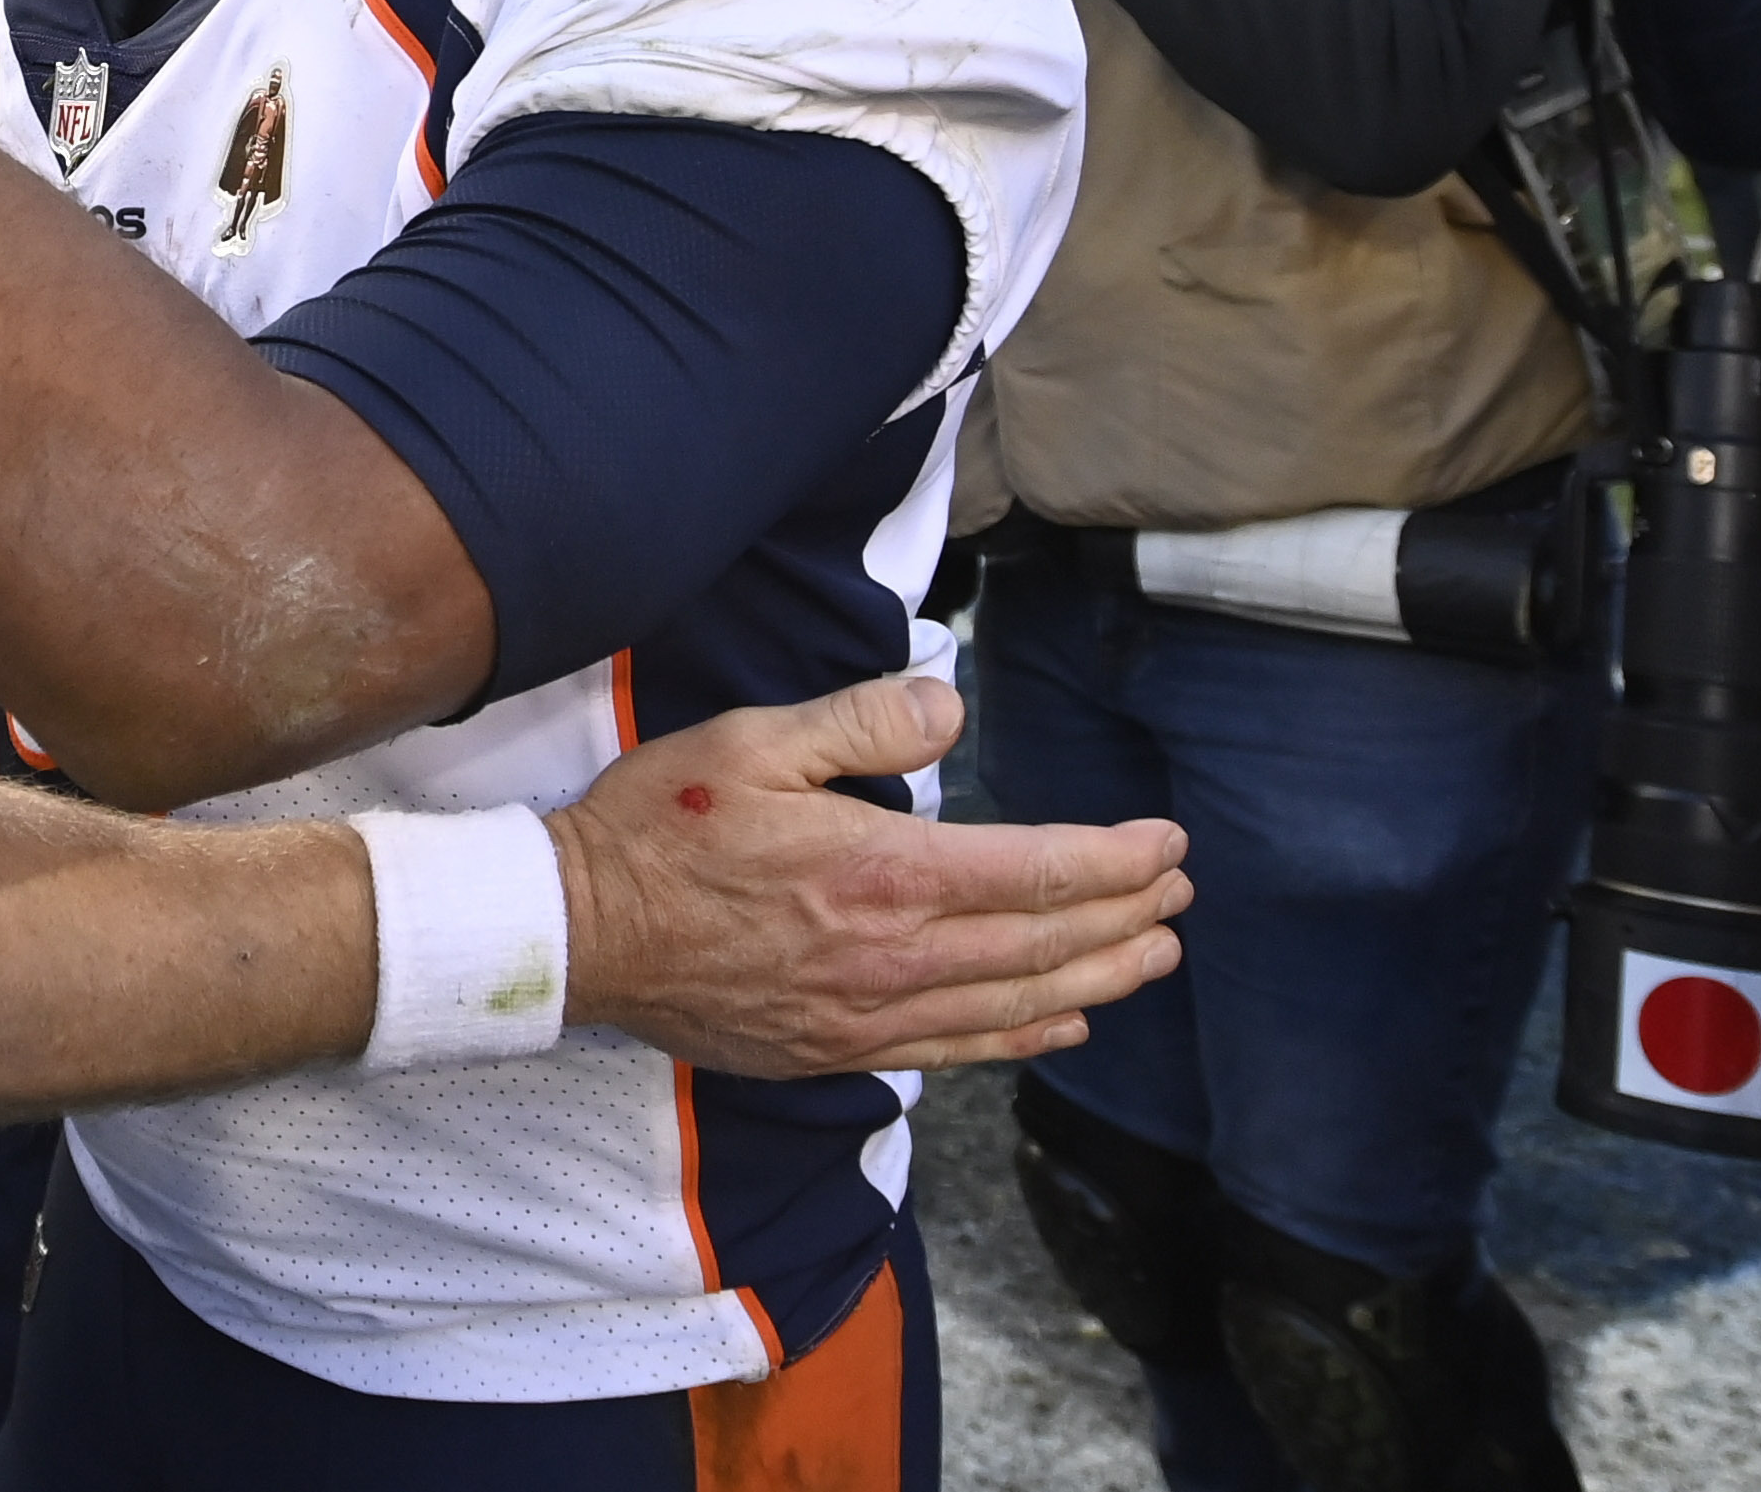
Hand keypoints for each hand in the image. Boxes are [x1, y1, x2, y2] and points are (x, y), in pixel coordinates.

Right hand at [545, 675, 1186, 1077]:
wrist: (579, 932)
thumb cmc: (657, 830)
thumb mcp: (750, 742)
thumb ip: (860, 723)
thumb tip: (950, 710)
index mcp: (880, 872)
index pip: (1034, 870)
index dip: (1116, 859)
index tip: (1167, 842)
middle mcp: (891, 956)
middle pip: (1044, 944)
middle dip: (1126, 915)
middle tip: (1181, 893)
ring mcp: (868, 1014)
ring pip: (1017, 1005)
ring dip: (1100, 978)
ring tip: (1155, 955)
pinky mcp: (837, 1050)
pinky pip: (960, 1050)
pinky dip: (1027, 1036)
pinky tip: (1065, 1022)